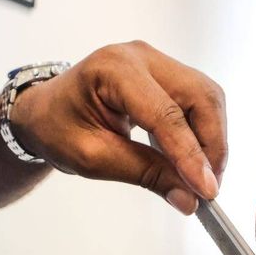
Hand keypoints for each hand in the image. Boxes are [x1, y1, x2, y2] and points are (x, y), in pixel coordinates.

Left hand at [11, 41, 228, 214]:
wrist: (44, 111)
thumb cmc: (56, 128)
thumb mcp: (94, 158)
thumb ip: (145, 174)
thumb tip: (188, 197)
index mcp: (113, 70)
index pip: (166, 114)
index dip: (191, 155)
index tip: (207, 190)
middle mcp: (140, 57)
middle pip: (200, 96)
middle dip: (211, 145)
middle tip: (208, 187)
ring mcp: (156, 62)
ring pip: (206, 98)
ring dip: (211, 140)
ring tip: (201, 177)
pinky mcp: (165, 74)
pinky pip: (198, 101)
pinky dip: (202, 133)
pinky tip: (193, 160)